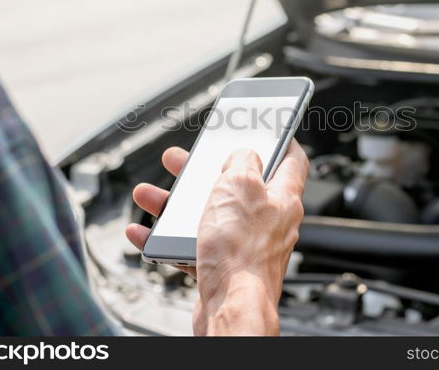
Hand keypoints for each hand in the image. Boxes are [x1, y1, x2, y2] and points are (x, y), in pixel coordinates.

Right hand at [125, 140, 308, 335]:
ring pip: (208, 214)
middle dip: (206, 171)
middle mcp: (268, 221)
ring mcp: (245, 245)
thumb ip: (243, 161)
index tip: (269, 130)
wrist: (230, 308)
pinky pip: (192, 245)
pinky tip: (146, 232)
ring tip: (150, 195)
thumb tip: (243, 154)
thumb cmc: (242, 252)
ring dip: (176, 203)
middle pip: (237, 185)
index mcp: (282, 197)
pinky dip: (168, 237)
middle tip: (185, 160)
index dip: (281, 141)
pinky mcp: (223, 267)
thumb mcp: (240, 184)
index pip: (292, 160)